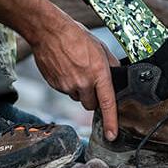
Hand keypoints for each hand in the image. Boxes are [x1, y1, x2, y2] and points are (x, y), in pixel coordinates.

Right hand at [33, 18, 119, 140]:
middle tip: (90, 80)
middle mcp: (83, 83)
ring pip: (77, 97)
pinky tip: (66, 68)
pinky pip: (65, 91)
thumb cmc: (76, 36)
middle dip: (93, 97)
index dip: (111, 122)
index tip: (112, 135)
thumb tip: (118, 74)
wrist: (49, 32)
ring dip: (79, 89)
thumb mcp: (100, 47)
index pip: (107, 103)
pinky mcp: (55, 86)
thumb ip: (111, 64)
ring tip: (76, 68)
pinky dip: (67, 84)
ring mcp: (67, 86)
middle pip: (91, 105)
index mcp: (98, 73)